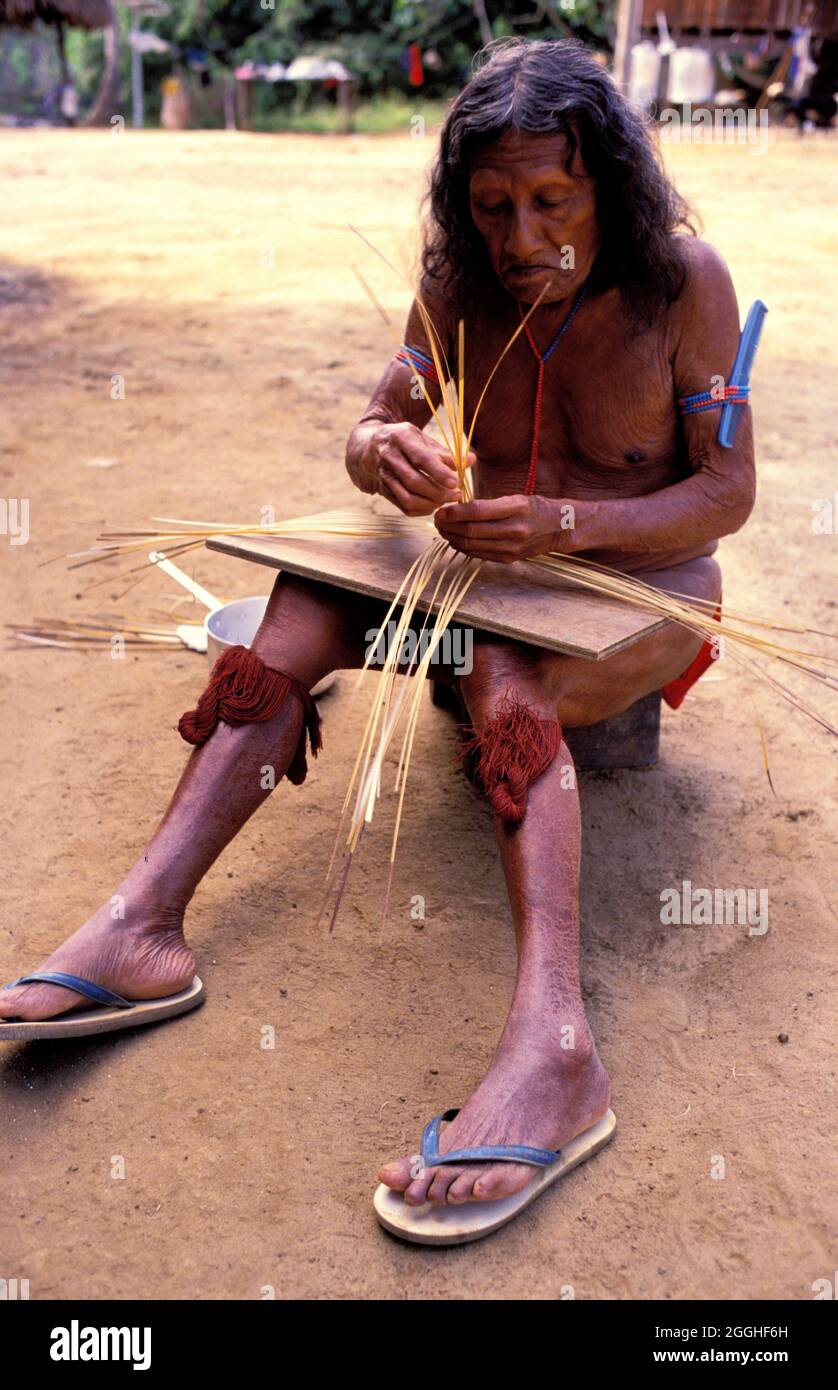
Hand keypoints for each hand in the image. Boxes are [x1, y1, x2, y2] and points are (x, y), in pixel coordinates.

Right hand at [366, 422, 467, 516]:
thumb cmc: (401, 441)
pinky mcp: (382, 491)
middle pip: (414, 481)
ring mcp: (382, 475)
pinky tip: (433, 506)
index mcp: (400, 438)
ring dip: (430, 503)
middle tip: (456, 495)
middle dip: (438, 492)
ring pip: (408, 497)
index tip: (456, 482)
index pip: (420, 458)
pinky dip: (421, 510)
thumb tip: (471, 460)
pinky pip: (403, 506)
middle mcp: (388, 456)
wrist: (365, 447)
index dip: (439, 472)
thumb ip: (444, 451)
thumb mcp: (420, 438)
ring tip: (446, 501)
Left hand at [433, 494, 572, 562]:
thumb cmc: (536, 508)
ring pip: (472, 545)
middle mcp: (514, 530)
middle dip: (448, 526)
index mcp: (516, 509)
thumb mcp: (516, 498)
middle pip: (471, 530)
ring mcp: (511, 547)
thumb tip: (458, 506)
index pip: (477, 511)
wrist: (561, 528)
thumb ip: (489, 503)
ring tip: (442, 529)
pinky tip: (455, 540)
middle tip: (437, 519)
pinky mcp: (508, 558)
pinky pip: (479, 554)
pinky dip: (463, 547)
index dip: (454, 512)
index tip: (441, 509)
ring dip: (452, 537)